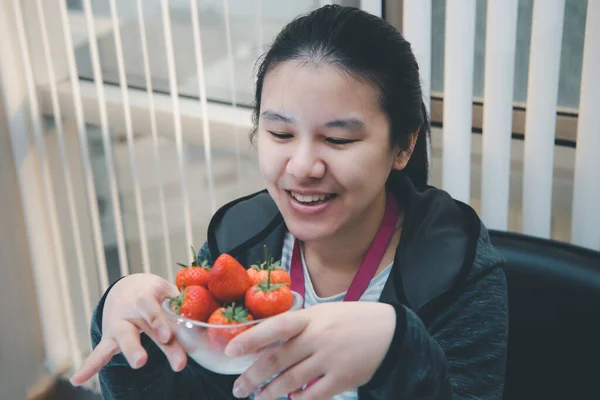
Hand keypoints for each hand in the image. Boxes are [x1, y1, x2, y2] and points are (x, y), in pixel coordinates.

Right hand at [70, 273, 185, 385]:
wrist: (128, 287)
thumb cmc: (155, 293)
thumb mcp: (165, 291)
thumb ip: (181, 304)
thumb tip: (203, 318)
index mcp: (145, 296)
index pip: (151, 308)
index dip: (158, 321)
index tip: (166, 336)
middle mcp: (129, 311)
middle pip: (136, 329)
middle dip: (139, 345)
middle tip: (144, 361)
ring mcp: (118, 325)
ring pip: (122, 340)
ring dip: (129, 351)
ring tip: (138, 363)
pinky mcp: (110, 338)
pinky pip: (99, 352)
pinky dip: (89, 366)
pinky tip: (77, 380)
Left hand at [225, 302, 395, 399]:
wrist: (389, 331)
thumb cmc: (350, 320)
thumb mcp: (324, 313)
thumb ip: (299, 325)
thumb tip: (266, 341)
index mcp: (311, 317)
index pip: (276, 326)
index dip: (251, 338)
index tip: (230, 350)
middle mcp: (318, 337)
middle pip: (277, 359)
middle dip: (253, 376)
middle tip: (238, 388)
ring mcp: (330, 359)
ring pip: (291, 380)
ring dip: (269, 392)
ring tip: (257, 398)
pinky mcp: (342, 378)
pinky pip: (313, 395)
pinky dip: (297, 399)